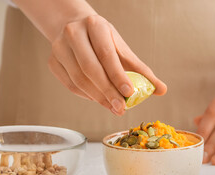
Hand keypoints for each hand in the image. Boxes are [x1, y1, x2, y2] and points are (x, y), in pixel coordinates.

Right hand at [48, 15, 166, 114]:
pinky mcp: (52, 61)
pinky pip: (70, 85)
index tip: (129, 93)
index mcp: (95, 25)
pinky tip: (99, 100)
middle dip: (107, 92)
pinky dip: (86, 96)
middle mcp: (74, 34)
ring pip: (78, 79)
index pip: (106, 54)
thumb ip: (142, 70)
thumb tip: (162, 90)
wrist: (76, 29)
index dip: (118, 75)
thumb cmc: (103, 41)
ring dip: (97, 97)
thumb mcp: (123, 49)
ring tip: (113, 107)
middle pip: (90, 68)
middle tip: (121, 108)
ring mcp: (59, 48)